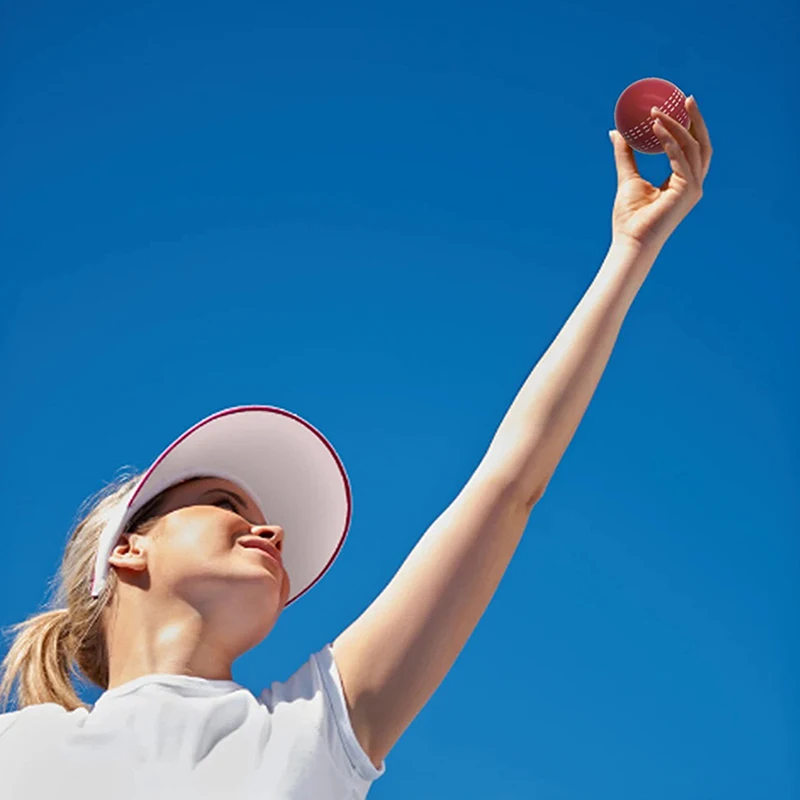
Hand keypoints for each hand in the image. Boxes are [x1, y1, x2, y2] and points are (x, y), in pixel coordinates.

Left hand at [609, 96, 712, 252]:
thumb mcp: (627, 178)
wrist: (630, 242)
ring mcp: (693, 188)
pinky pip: (680, 159)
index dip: (690, 125)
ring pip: (692, 147)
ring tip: (657, 113)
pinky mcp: (687, 192)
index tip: (680, 103)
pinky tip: (656, 128)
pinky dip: (669, 142)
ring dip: (676, 126)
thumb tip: (616, 132)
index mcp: (683, 182)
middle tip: (685, 97)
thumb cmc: (629, 218)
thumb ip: (626, 154)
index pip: (692, 148)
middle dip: (695, 119)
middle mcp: (693, 184)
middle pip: (701, 144)